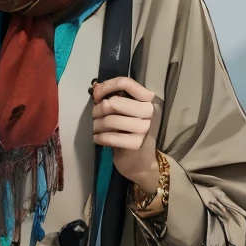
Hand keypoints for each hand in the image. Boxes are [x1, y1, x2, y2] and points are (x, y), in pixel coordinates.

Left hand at [91, 75, 160, 192]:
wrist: (141, 162)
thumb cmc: (131, 133)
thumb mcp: (127, 113)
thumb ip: (116, 98)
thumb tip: (95, 87)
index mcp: (149, 99)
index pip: (126, 83)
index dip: (106, 87)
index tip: (96, 96)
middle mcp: (150, 111)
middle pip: (114, 102)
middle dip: (98, 110)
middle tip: (95, 117)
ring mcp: (145, 128)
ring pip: (110, 120)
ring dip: (96, 125)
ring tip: (96, 129)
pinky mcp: (137, 144)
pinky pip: (109, 137)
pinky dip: (99, 138)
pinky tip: (98, 139)